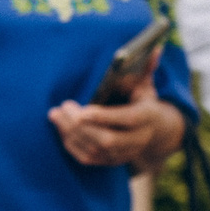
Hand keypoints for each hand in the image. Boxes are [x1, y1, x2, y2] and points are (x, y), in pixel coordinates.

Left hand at [49, 73, 186, 168]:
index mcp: (146, 117)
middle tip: (62, 107)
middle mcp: (138, 139)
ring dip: (71, 133)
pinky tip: (61, 127)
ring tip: (55, 114)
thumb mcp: (146, 84)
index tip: (81, 110)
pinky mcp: (111, 161)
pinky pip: (87, 158)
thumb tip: (154, 48)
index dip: (103, 116)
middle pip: (107, 139)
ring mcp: (124, 154)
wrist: (152, 131)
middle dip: (81, 125)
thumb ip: (146, 68)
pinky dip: (71, 144)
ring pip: (95, 150)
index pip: (126, 120)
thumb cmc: (142, 101)